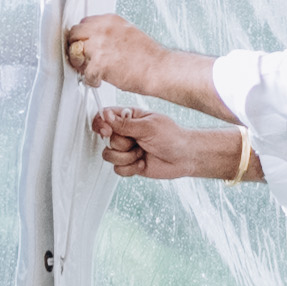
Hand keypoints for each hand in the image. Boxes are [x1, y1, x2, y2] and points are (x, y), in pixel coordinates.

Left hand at [62, 12, 187, 100]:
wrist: (159, 69)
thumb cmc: (148, 56)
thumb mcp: (128, 33)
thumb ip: (109, 34)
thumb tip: (96, 41)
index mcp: (110, 20)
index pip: (84, 22)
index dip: (83, 36)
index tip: (84, 44)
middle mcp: (103, 29)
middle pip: (75, 34)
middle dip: (76, 47)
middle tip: (82, 58)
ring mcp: (99, 46)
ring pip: (75, 53)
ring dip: (81, 64)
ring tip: (92, 72)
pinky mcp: (99, 64)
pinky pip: (84, 73)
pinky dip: (90, 80)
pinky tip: (99, 81)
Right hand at [90, 107, 246, 183]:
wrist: (185, 158)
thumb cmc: (173, 137)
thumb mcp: (148, 126)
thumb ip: (125, 124)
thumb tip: (106, 115)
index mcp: (129, 117)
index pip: (105, 116)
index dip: (101, 124)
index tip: (107, 131)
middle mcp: (126, 133)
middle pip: (107, 139)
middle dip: (123, 144)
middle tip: (137, 142)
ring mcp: (127, 149)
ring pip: (109, 155)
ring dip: (127, 157)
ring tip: (141, 153)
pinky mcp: (129, 164)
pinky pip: (117, 170)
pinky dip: (131, 168)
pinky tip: (143, 163)